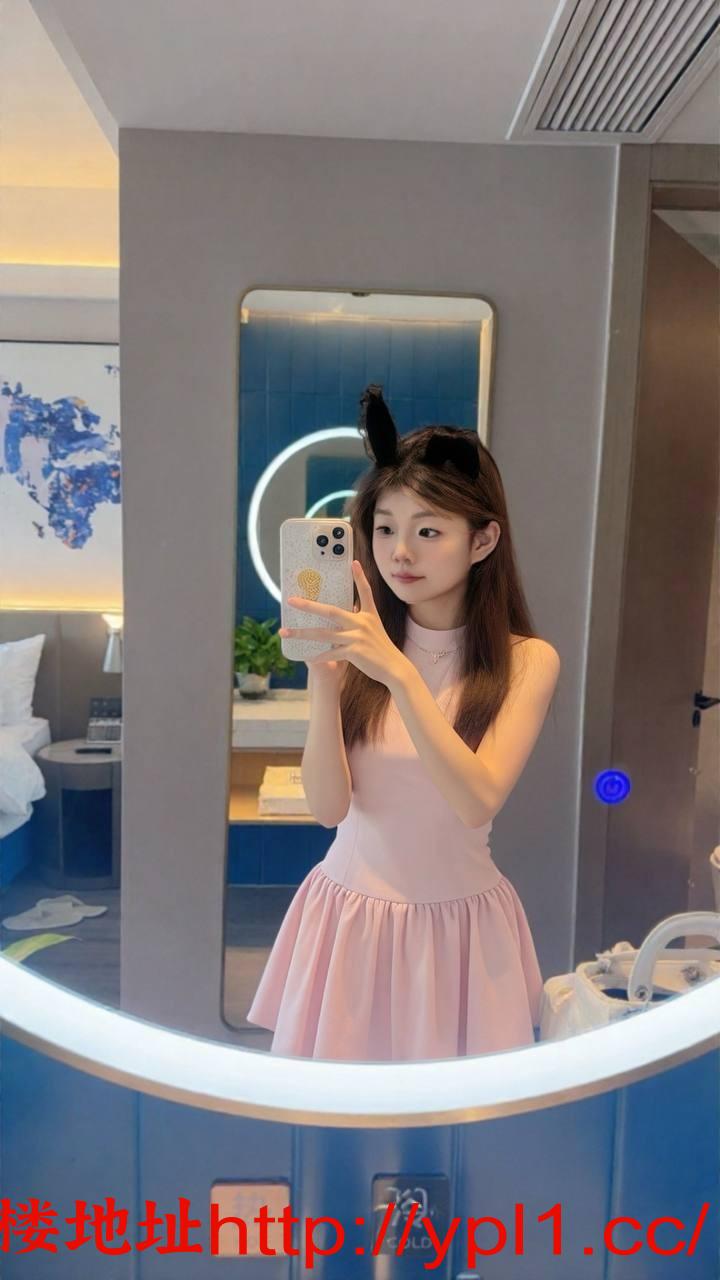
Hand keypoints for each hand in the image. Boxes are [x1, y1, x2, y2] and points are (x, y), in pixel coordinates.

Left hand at [280, 560, 406, 688]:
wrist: (394, 667)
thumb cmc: (381, 649)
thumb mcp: (373, 629)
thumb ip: (359, 620)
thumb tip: (346, 612)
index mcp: (369, 615)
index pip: (365, 592)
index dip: (360, 577)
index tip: (354, 563)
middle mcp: (362, 623)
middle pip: (331, 611)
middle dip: (308, 606)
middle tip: (291, 600)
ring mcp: (358, 637)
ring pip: (324, 634)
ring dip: (302, 634)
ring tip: (285, 632)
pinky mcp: (355, 652)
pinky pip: (331, 653)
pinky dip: (319, 656)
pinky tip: (308, 658)